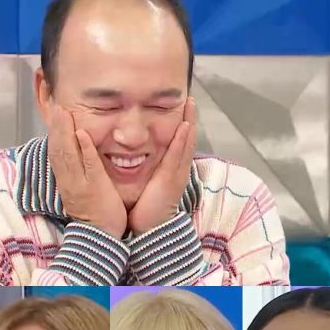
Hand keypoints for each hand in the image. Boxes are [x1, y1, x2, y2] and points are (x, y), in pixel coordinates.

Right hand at [48, 106, 126, 239]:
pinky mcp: (95, 188)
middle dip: (56, 126)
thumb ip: (78, 172)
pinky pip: (89, 166)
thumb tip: (76, 155)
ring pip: (69, 154)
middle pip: (59, 149)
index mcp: (66, 180)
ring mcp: (81, 183)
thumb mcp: (80, 190)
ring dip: (65, 132)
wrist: (100, 239)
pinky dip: (85, 149)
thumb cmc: (94, 213)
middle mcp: (69, 179)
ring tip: (63, 112)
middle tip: (56, 104)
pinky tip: (82, 134)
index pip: (56, 151)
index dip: (54, 132)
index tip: (54, 112)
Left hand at [127, 98, 196, 235]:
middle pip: (187, 139)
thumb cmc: (148, 208)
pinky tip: (185, 126)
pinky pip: (177, 156)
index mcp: (171, 169)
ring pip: (186, 144)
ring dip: (190, 123)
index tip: (182, 108)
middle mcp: (177, 169)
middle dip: (190, 119)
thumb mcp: (150, 183)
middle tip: (190, 100)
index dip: (183, 126)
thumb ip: (148, 170)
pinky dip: (183, 140)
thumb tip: (138, 156)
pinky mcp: (171, 179)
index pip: (179, 143)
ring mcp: (176, 173)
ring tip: (191, 105)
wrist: (151, 230)